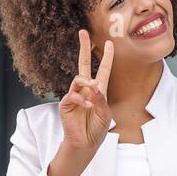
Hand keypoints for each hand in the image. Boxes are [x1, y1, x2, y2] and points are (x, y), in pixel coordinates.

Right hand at [59, 29, 113, 152]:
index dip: (106, 57)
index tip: (110, 43)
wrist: (86, 143)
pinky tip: (86, 105)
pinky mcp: (66, 103)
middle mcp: (86, 89)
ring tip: (93, 91)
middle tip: (83, 32)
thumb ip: (101, 99)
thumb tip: (94, 85)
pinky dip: (80, 98)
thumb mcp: (105, 114)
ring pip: (78, 78)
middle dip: (84, 48)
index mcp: (99, 90)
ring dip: (86, 83)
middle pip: (83, 64)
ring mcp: (75, 95)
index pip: (103, 69)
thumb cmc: (97, 129)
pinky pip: (71, 94)